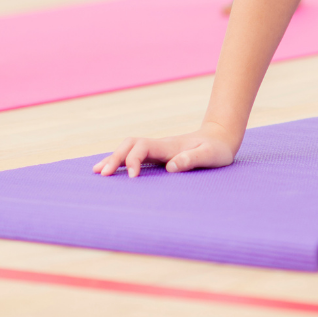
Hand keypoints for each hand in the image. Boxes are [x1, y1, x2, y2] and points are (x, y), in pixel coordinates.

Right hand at [94, 127, 237, 177]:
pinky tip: (110, 170)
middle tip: (102, 175)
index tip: (132, 178)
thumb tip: (171, 166)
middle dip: (115, 158)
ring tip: (96, 172)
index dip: (133, 160)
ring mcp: (157, 149)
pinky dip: (120, 161)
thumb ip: (192, 159)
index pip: (142, 147)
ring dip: (113, 158)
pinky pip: (134, 155)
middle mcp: (159, 145)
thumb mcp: (210, 155)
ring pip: (128, 148)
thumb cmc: (217, 150)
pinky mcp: (157, 155)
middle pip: (130, 144)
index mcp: (169, 146)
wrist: (220, 138)